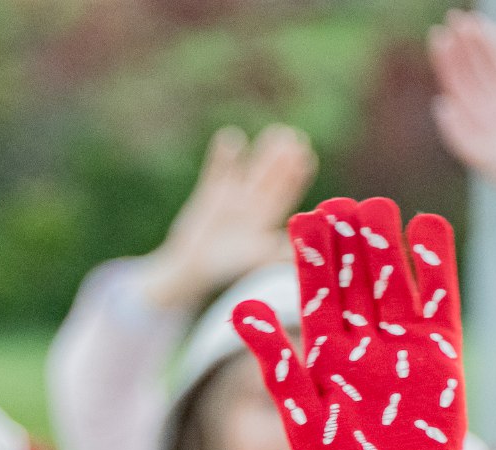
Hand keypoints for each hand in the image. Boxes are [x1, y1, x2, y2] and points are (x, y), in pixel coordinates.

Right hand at [144, 124, 319, 313]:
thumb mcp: (255, 259)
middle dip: (282, 158)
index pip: (286, 192)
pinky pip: (217, 169)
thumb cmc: (224, 269)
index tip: (306, 156)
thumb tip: (300, 248)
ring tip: (274, 132)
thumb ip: (276, 251)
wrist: (190, 271)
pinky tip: (230, 136)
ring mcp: (231, 197)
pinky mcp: (209, 193)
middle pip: (271, 176)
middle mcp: (252, 205)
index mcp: (267, 219)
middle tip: (293, 136)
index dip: (296, 175)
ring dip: (262, 152)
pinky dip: (223, 155)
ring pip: (250, 169)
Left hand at [232, 197, 468, 449]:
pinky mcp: (439, 355)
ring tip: (376, 206)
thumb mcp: (301, 413)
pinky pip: (438, 301)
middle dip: (348, 243)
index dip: (311, 257)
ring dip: (385, 247)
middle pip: (356, 281)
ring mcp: (403, 346)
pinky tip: (428, 228)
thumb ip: (275, 360)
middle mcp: (363, 344)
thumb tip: (237, 310)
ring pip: (393, 284)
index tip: (303, 217)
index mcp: (325, 356)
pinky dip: (436, 267)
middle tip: (339, 201)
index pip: (317, 295)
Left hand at [428, 10, 495, 260]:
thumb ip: (457, 132)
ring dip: (486, 43)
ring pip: (495, 63)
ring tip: (477, 21)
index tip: (439, 36)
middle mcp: (488, 104)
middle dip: (463, 44)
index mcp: (470, 117)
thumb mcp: (476, 154)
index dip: (446, 59)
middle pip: (473, 67)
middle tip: (456, 18)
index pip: (455, 81)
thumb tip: (441, 104)